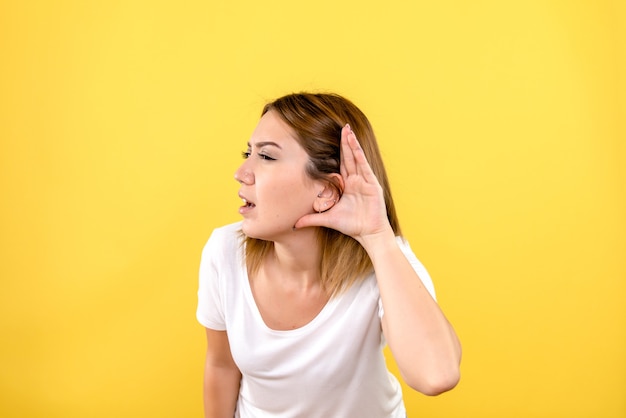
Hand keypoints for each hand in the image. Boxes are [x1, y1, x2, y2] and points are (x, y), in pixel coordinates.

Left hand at [294, 124, 392, 243]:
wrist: (369, 233)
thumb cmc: (351, 226)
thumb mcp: (328, 219)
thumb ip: (312, 218)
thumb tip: (294, 224)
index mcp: (346, 186)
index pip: (340, 165)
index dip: (336, 152)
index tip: (329, 140)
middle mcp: (356, 181)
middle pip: (348, 158)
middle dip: (345, 142)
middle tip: (342, 127)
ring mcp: (364, 181)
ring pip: (356, 158)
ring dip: (352, 144)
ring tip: (348, 130)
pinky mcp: (372, 184)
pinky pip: (364, 167)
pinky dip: (359, 156)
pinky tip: (355, 145)